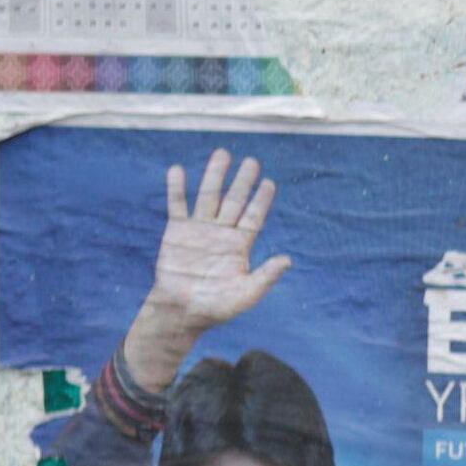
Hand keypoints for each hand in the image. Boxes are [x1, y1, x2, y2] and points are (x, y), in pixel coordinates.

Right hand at [118, 150, 288, 396]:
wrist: (182, 311)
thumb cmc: (217, 307)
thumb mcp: (246, 294)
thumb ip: (266, 277)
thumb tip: (288, 260)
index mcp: (240, 246)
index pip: (254, 217)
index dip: (261, 200)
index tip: (269, 182)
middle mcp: (222, 233)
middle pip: (234, 201)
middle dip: (242, 181)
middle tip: (252, 161)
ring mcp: (199, 229)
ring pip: (209, 196)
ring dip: (215, 175)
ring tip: (222, 154)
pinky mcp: (176, 231)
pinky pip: (177, 205)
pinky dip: (177, 188)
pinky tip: (178, 169)